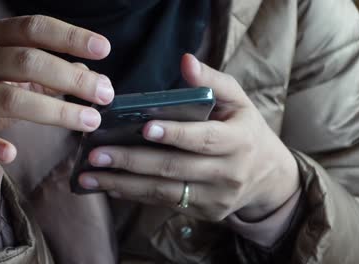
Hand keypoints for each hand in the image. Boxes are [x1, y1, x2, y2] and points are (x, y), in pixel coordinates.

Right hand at [0, 15, 112, 230]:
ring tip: (90, 121)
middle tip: (105, 93)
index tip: (103, 49)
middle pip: (28, 62)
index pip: (35, 28)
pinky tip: (12, 153)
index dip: (70, 37)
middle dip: (72, 78)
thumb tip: (97, 78)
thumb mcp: (25, 72)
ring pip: (10, 98)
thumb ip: (57, 72)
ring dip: (55, 112)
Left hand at [79, 54, 298, 221]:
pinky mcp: (205, 212)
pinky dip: (135, 195)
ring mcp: (216, 197)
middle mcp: (228, 173)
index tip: (143, 128)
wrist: (267, 177)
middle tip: (96, 154)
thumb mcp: (239, 101)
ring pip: (165, 192)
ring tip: (91, 176)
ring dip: (124, 184)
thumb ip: (213, 81)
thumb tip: (185, 61)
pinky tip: (110, 186)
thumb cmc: (246, 131)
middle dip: (132, 161)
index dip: (175, 134)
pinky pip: (165, 203)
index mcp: (238, 141)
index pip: (204, 138)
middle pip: (175, 168)